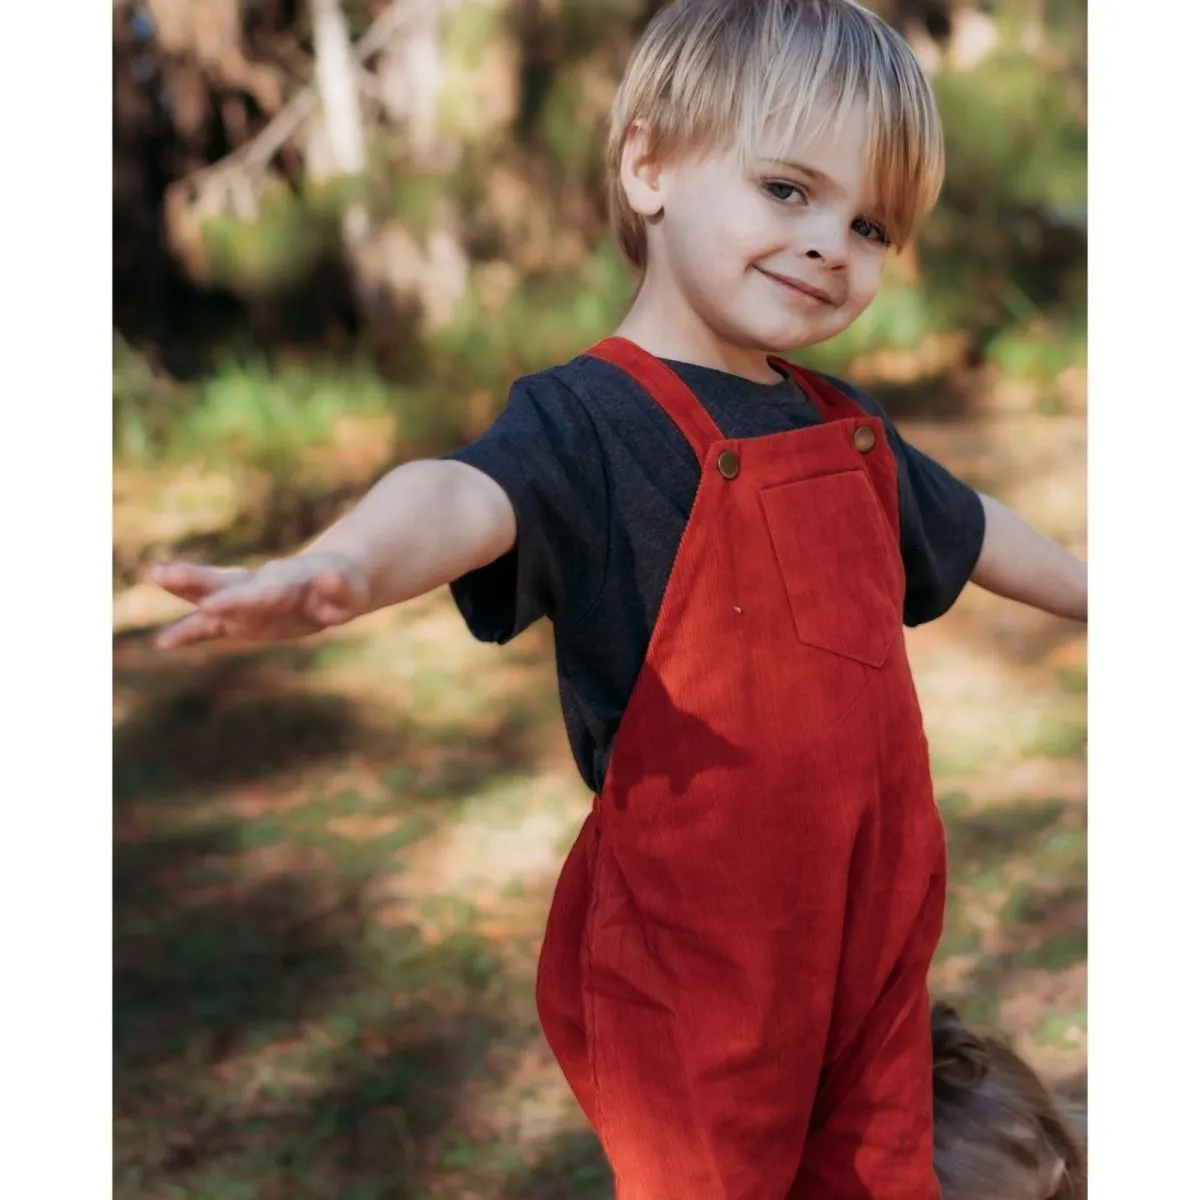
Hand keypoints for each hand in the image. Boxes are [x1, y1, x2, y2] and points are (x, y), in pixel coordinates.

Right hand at [151, 552, 370, 649]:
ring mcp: (245, 600)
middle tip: (162, 573)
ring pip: (210, 594)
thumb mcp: (352, 592)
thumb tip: (329, 574)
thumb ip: (340, 587)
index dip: (239, 600)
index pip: (261, 591)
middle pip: (225, 582)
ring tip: (153, 576)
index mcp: (287, 580)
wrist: (331, 583)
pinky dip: (189, 634)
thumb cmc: (345, 588)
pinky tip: (162, 643)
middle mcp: (259, 585)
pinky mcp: (239, 618)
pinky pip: (210, 627)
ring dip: (184, 589)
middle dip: (195, 580)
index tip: (212, 607)